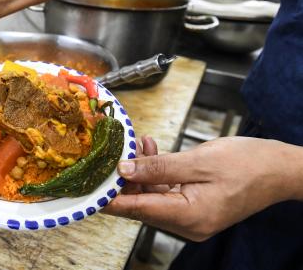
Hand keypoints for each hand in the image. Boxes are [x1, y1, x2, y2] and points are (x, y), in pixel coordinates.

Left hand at [105, 136, 299, 240]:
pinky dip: (156, 173)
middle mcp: (187, 224)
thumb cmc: (249, 164)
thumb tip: (124, 170)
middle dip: (124, 179)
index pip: (137, 210)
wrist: (281, 170)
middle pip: (141, 204)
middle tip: (113, 153)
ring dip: (141, 172)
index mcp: (189, 216)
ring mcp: (191, 217)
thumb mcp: (198, 161)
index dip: (109, 198)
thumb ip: (158, 167)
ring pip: (152, 196)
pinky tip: (151, 150)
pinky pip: (166, 192)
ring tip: (136, 145)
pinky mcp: (195, 207)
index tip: (88, 187)